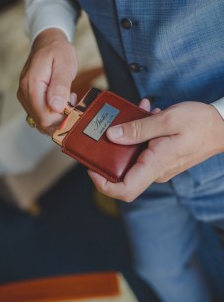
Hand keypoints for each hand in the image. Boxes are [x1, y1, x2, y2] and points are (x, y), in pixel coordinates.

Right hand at [17, 28, 77, 133]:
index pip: (44, 118)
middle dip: (61, 119)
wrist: (48, 42)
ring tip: (68, 97)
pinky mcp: (29, 99)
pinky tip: (61, 99)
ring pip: (42, 121)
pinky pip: (41, 114)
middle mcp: (24, 93)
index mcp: (32, 85)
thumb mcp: (64, 64)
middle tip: (72, 101)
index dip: (61, 121)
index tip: (73, 109)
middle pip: (42, 123)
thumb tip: (55, 107)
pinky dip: (54, 112)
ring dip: (58, 115)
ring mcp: (25, 97)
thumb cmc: (58, 51)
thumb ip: (60, 85)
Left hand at [88, 100, 223, 201]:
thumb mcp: (167, 120)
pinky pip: (143, 150)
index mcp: (155, 164)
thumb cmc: (200, 123)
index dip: (103, 184)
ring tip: (134, 112)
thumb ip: (138, 129)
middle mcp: (155, 170)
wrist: (222, 127)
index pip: (124, 190)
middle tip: (106, 128)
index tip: (91, 167)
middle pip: (122, 173)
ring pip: (132, 158)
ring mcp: (158, 165)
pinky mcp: (161, 157)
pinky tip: (145, 113)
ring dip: (127, 136)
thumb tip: (111, 136)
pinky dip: (139, 133)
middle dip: (111, 151)